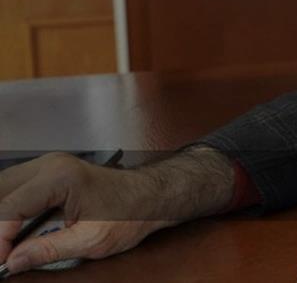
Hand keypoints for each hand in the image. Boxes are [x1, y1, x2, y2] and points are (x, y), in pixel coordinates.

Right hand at [0, 147, 234, 275]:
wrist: (150, 196)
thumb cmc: (130, 212)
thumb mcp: (91, 240)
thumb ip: (49, 250)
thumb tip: (13, 261)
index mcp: (59, 177)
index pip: (10, 208)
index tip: (1, 261)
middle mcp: (50, 165)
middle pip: (1, 193)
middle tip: (1, 254)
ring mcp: (48, 165)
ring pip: (4, 187)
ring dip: (0, 215)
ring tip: (4, 245)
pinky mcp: (48, 172)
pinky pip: (14, 188)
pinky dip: (7, 208)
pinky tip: (9, 230)